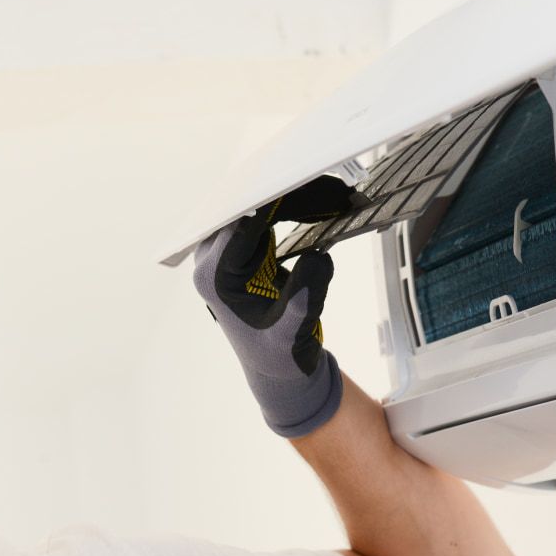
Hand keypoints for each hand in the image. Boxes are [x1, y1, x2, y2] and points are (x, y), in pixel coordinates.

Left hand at [191, 176, 353, 437]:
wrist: (278, 371)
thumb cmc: (280, 356)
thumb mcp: (294, 332)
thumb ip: (304, 296)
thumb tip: (319, 257)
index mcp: (215, 277)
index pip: (243, 224)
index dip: (277, 200)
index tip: (312, 183)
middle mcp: (213, 261)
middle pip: (251, 210)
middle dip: (294, 194)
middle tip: (339, 189)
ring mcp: (227, 254)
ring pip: (262, 209)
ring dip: (301, 199)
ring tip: (342, 195)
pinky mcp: (245, 252)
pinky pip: (269, 218)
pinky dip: (298, 210)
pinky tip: (329, 205)